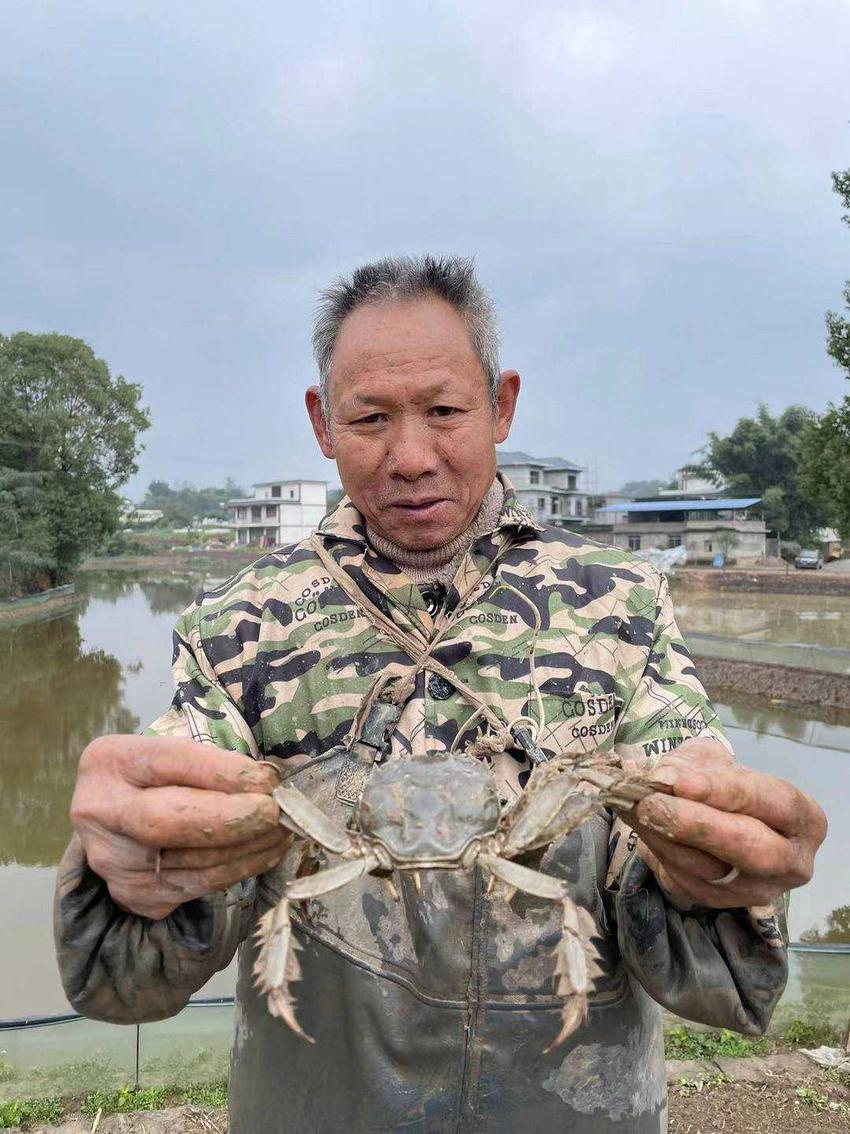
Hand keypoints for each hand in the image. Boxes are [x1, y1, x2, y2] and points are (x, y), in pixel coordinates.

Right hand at [70, 734, 291, 918]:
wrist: (121, 822)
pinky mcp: (134, 895)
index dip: (219, 773)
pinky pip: (196, 886)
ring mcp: (112, 861)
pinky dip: (238, 869)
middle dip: (230, 819)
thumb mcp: (175, 755)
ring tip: (283, 830)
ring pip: (189, 862)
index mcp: (109, 762)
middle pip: (164, 822)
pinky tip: (266, 852)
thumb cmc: (159, 778)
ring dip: (247, 847)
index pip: (167, 763)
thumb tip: (268, 783)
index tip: (265, 779)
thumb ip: (213, 764)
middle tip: (276, 812)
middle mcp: (98, 813)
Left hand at [627, 738, 826, 909]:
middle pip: (751, 849)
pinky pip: (687, 881)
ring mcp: (757, 890)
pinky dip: (658, 851)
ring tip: (635, 808)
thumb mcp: (712, 760)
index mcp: (804, 818)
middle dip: (698, 826)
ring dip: (666, 839)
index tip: (680, 781)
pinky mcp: (720, 903)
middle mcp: (792, 862)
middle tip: (653, 804)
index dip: (724, 791)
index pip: (770, 802)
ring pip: (712, 871)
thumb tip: (664, 778)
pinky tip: (639, 826)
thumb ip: (692, 764)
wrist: (709, 815)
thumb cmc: (721, 783)